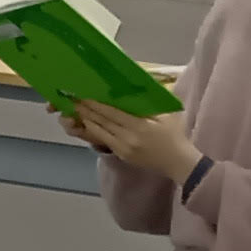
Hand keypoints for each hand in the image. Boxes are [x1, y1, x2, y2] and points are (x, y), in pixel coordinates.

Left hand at [68, 101, 198, 181]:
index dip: (95, 104)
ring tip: (75, 109)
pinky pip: (104, 140)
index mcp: (140, 126)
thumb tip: (132, 88)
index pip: (112, 113)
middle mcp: (128, 138)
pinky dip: (94, 130)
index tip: (83, 95)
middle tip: (72, 99)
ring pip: (100, 132)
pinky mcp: (122, 155)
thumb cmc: (174, 134)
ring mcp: (123, 148)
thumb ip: (149, 103)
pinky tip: (88, 123)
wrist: (177, 161)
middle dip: (86, 110)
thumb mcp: (167, 114)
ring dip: (86, 120)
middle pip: (102, 122)